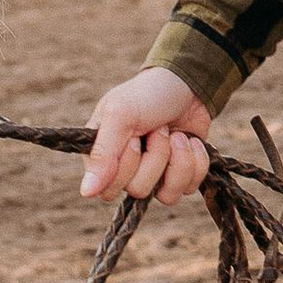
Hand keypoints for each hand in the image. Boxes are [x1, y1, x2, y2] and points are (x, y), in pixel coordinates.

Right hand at [81, 68, 212, 205]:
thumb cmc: (148, 95)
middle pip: (138, 190)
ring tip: (177, 135)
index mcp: (103, 156)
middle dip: (156, 155)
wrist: (189, 86)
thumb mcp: (120, 114)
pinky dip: (196, 163)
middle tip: (158, 130)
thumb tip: (86, 192)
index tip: (135, 137)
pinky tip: (191, 142)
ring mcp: (154, 175)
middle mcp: (126, 171)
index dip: (127, 164)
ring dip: (179, 160)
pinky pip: (189, 189)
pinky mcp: (179, 176)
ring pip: (166, 195)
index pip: (108, 188)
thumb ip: (102, 153)